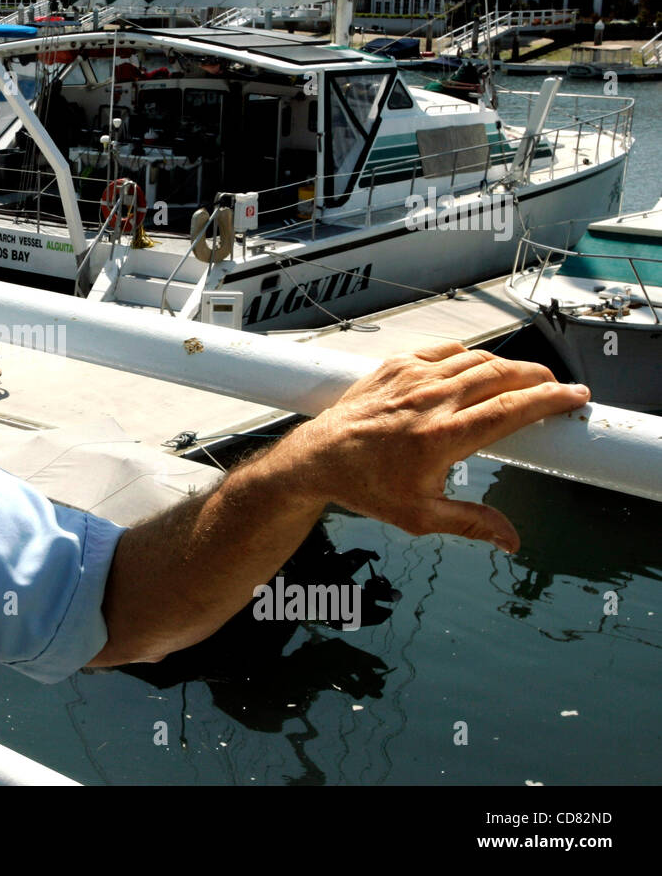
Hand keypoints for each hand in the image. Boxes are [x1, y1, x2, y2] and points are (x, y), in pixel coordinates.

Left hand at [291, 341, 589, 552]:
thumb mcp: (420, 516)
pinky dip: (470, 356)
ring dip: (507, 366)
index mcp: (442, 437)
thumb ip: (471, 524)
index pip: (511, 409)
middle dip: (538, 377)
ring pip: (476, 359)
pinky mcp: (397, 366)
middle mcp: (430, 401)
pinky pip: (445, 351)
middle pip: (501, 375)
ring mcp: (412, 378)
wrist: (319, 459)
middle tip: (555, 387)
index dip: (550, 400)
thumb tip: (511, 541)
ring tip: (524, 380)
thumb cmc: (368, 488)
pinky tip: (479, 370)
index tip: (575, 397)